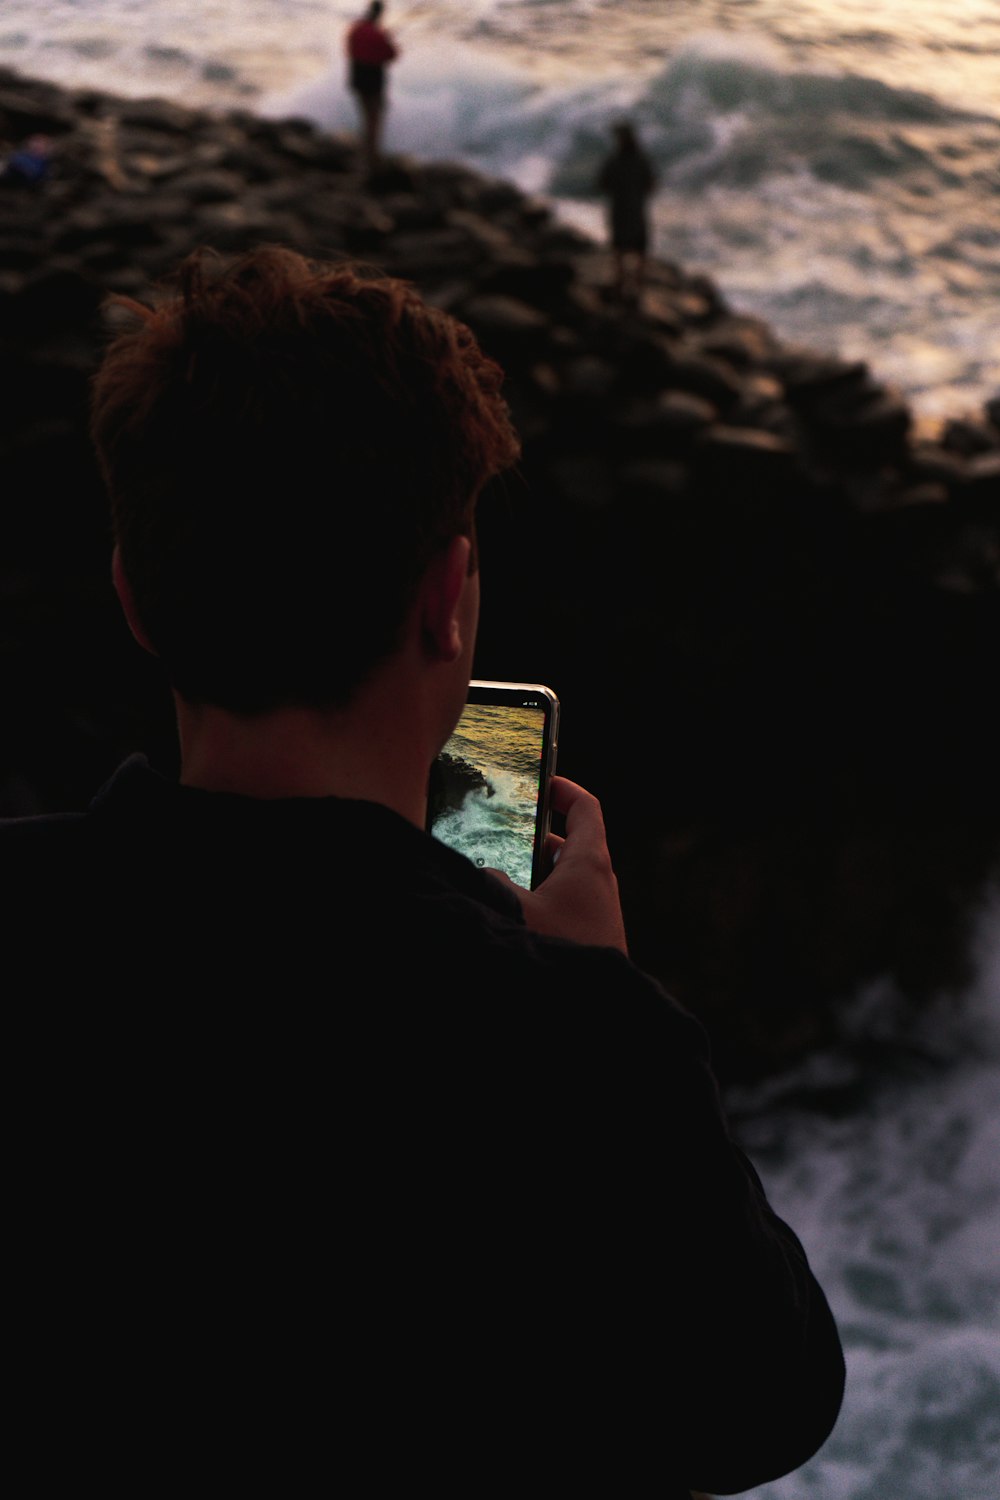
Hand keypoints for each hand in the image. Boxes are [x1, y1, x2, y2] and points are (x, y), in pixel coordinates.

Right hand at [490, 776, 627, 954]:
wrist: (591, 1007)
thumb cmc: (560, 950)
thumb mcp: (514, 909)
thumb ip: (493, 883)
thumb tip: (487, 874)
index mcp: (589, 862)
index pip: (586, 809)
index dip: (564, 790)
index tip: (544, 782)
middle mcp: (599, 883)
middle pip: (573, 844)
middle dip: (540, 836)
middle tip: (510, 830)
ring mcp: (597, 913)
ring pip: (566, 879)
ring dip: (537, 873)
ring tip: (503, 874)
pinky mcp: (591, 939)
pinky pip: (566, 906)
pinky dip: (543, 900)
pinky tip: (514, 917)